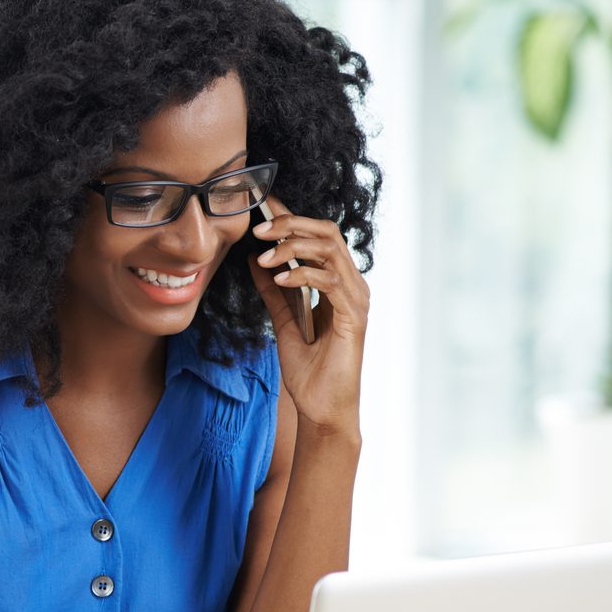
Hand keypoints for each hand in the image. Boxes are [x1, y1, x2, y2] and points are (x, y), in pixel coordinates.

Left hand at [246, 201, 369, 436]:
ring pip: (330, 250)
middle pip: (327, 233)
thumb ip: (274, 292)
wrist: (320, 409)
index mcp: (338, 283)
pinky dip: (303, 274)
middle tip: (258, 230)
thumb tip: (254, 261)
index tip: (263, 203)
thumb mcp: (283, 321)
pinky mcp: (354, 318)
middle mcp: (352, 286)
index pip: (317, 236)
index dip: (291, 216)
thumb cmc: (308, 370)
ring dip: (293, 247)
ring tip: (264, 256)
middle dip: (290, 224)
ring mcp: (356, 300)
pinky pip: (331, 282)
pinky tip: (280, 277)